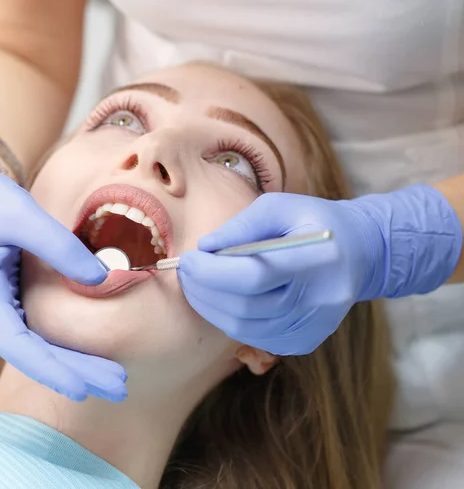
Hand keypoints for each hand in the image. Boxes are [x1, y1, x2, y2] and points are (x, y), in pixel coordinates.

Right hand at [0, 147, 126, 400]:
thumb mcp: (21, 214)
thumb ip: (61, 248)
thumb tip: (102, 278)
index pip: (18, 345)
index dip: (53, 369)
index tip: (85, 389)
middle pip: (30, 354)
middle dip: (75, 373)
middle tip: (119, 387)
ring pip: (31, 348)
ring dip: (71, 363)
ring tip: (112, 377)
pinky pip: (28, 334)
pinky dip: (57, 346)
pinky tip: (85, 355)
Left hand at [177, 192, 385, 354]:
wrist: (361, 253)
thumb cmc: (315, 222)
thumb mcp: (281, 207)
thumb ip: (242, 226)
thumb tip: (205, 248)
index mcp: (316, 260)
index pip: (254, 276)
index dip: (212, 271)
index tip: (188, 259)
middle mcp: (318, 301)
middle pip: (244, 307)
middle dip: (204, 290)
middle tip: (186, 272)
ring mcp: (313, 327)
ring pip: (245, 328)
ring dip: (210, 307)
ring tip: (197, 285)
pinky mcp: (305, 341)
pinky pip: (255, 337)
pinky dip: (230, 319)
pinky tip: (224, 299)